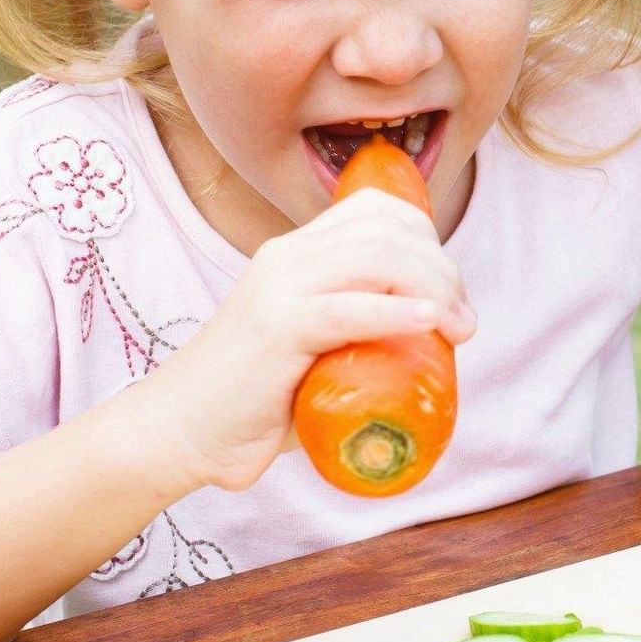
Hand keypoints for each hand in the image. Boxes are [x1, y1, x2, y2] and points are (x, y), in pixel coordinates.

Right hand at [121, 189, 475, 492]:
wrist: (177, 430)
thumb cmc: (256, 399)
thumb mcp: (315, 345)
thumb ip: (358, 331)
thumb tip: (433, 348)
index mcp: (297, 251)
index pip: (378, 211)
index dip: (428, 239)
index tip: (450, 293)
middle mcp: (287, 256)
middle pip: (389, 231)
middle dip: (443, 269)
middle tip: (463, 322)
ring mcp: (279, 289)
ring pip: (378, 259)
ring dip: (434, 288)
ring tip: (458, 328)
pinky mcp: (275, 330)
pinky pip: (348, 309)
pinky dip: (397, 312)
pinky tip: (430, 323)